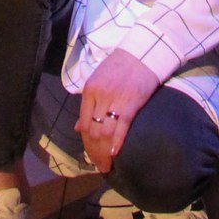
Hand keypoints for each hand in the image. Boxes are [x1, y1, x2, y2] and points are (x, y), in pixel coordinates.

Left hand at [75, 51, 158, 174]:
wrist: (141, 52)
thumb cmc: (119, 66)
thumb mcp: (98, 81)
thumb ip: (88, 104)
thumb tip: (77, 128)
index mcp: (89, 90)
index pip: (83, 124)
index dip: (86, 144)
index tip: (91, 157)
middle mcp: (100, 95)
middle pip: (93, 131)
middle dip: (95, 152)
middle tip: (100, 166)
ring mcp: (115, 99)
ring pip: (105, 132)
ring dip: (104, 152)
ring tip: (108, 165)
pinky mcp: (131, 102)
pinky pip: (122, 126)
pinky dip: (117, 141)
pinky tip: (115, 153)